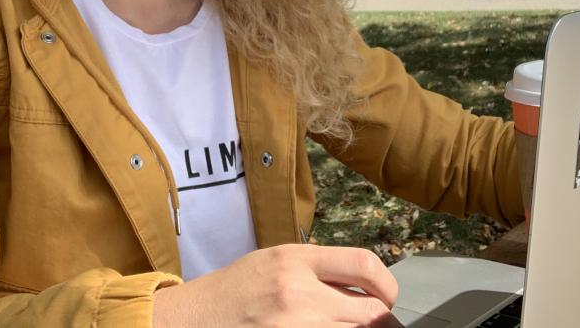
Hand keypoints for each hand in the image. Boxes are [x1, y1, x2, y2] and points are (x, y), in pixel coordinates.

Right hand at [152, 243, 398, 326]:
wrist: (192, 319)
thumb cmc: (234, 291)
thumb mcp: (275, 262)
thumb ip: (317, 270)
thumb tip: (363, 289)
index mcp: (296, 259)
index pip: (364, 264)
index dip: (387, 285)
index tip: (386, 297)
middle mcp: (299, 292)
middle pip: (371, 312)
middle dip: (376, 321)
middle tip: (368, 322)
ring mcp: (297, 326)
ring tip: (336, 324)